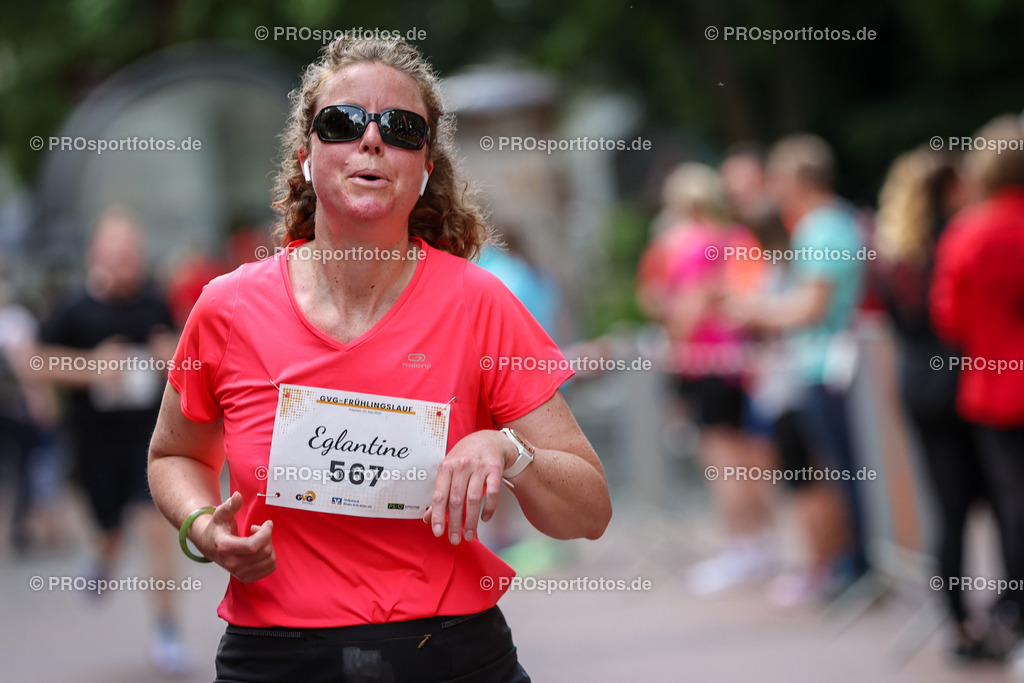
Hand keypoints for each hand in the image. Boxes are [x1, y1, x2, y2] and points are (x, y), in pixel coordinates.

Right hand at [191, 491, 276, 582]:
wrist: (208, 544)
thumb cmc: (216, 528)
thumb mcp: (221, 514)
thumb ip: (230, 505)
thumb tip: (237, 496)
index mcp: (225, 548)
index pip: (252, 546)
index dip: (265, 533)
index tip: (267, 523)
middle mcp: (232, 564)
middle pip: (264, 552)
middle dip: (267, 537)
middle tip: (259, 529)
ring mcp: (240, 573)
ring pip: (269, 560)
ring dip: (269, 546)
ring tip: (258, 539)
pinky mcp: (247, 577)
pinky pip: (270, 568)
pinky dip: (270, 556)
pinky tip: (260, 549)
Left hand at [422, 430, 513, 544]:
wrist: (490, 439)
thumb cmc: (466, 456)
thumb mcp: (449, 470)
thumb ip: (440, 493)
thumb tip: (428, 518)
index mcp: (447, 466)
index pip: (440, 495)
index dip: (437, 515)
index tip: (437, 532)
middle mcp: (462, 466)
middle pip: (456, 500)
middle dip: (455, 523)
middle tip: (454, 540)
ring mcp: (479, 467)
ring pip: (474, 499)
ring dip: (471, 521)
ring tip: (470, 536)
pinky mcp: (495, 469)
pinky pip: (493, 492)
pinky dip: (489, 508)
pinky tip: (485, 518)